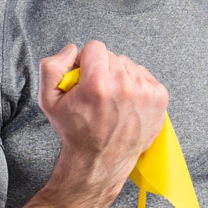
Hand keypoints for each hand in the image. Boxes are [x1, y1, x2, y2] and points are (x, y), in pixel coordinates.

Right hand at [38, 40, 167, 190]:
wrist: (102, 160)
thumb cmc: (75, 131)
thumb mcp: (48, 101)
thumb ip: (52, 68)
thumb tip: (72, 50)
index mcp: (98, 83)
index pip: (95, 47)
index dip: (86, 61)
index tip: (85, 78)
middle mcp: (124, 85)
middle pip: (112, 56)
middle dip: (103, 70)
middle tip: (97, 93)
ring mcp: (145, 91)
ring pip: (129, 65)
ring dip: (120, 77)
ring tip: (112, 100)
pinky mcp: (159, 96)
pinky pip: (144, 75)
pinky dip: (135, 85)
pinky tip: (125, 103)